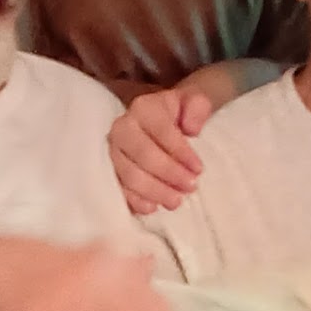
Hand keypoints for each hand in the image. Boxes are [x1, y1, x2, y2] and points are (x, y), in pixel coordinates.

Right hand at [109, 85, 211, 215]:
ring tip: (177, 200)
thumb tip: (191, 129)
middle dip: (169, 173)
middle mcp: (122, 128)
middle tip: (191, 186)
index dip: (180, 151)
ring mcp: (113, 152)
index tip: (199, 169)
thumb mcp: (195, 102)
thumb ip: (198, 108)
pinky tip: (153, 207)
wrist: (165, 121)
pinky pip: (119, 189)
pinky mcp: (111, 172)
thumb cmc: (181, 114)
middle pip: (143, 154)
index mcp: (144, 108)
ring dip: (155, 191)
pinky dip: (135, 201)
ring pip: (130, 175)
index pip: (161, 130)